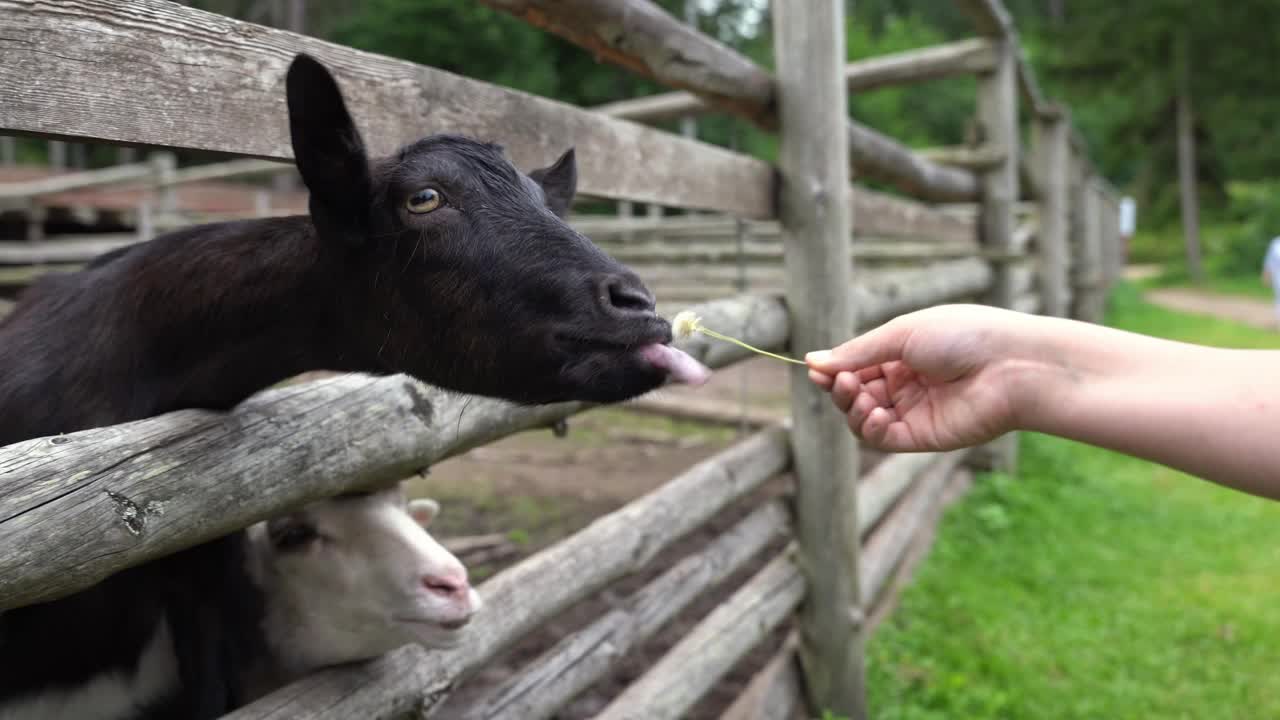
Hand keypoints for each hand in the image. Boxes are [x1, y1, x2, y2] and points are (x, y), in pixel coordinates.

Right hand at [805, 305, 1045, 452]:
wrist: (1012, 365)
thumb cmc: (964, 336)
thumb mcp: (902, 334)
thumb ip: (857, 353)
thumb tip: (812, 362)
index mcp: (903, 353)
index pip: (856, 366)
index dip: (835, 369)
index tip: (814, 369)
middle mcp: (906, 383)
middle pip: (855, 393)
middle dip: (841, 387)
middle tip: (840, 381)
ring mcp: (913, 411)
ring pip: (862, 417)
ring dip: (851, 407)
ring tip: (859, 394)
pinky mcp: (922, 437)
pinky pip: (881, 439)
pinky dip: (867, 428)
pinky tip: (872, 414)